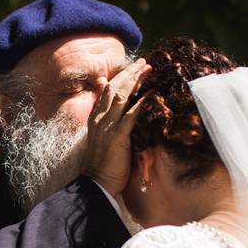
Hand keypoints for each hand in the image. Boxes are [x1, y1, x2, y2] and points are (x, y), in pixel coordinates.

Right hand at [82, 58, 150, 195]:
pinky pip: (130, 115)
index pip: (107, 91)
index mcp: (95, 119)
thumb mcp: (103, 141)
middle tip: (143, 63)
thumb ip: (109, 125)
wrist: (95, 184)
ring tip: (147, 70)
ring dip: (135, 81)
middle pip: (114, 88)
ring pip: (121, 96)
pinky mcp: (117, 136)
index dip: (120, 78)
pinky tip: (152, 94)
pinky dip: (141, 103)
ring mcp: (107, 127)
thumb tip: (121, 114)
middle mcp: (99, 119)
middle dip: (129, 74)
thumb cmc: (102, 166)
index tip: (133, 70)